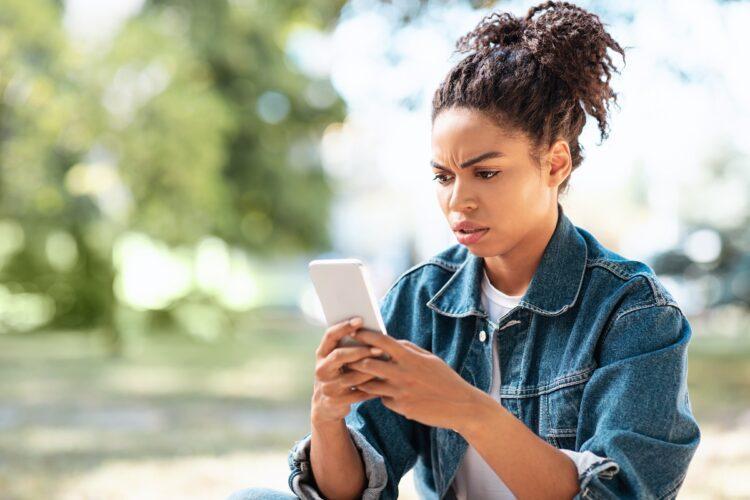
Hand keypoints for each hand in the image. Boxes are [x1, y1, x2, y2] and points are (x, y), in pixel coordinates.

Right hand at [310, 317, 381, 425]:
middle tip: (379, 348)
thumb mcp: (337, 360)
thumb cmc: (338, 374)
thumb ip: (347, 346)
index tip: (360, 319)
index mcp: (321, 354)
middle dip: (361, 351)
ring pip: (352, 376)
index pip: (330, 336)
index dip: (344, 327)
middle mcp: (321, 369)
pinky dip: (373, 388)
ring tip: (386, 365)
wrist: (326, 406)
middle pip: (340, 355)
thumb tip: (371, 330)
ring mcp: (327, 386)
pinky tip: (384, 382)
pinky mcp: (336, 401)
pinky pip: (359, 393)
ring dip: (371, 371)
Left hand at [345, 330, 482, 429]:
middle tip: (344, 356)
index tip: (353, 331)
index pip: (382, 342)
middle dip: (354, 359)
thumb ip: (409, 349)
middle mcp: (402, 373)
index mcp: (410, 357)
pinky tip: (378, 392)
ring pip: (369, 384)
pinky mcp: (401, 407)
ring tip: (352, 375)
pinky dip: (379, 395)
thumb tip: (390, 341)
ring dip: (361, 379)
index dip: (365, 335)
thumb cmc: (445, 379)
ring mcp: (400, 391)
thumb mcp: (429, 358)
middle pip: (368, 363)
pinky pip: (382, 399)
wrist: (460, 406)